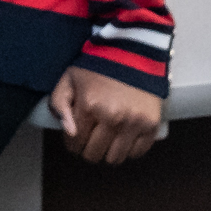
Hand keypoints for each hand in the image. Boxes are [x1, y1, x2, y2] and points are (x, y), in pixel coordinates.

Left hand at [49, 67, 164, 165]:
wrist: (134, 51)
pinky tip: (124, 137)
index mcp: (90, 105)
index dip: (72, 142)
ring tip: (108, 138)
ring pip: (115, 159)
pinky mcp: (151, 125)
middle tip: (91, 137)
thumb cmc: (98, 66)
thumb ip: (59, 104)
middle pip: (94, 155)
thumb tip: (69, 132)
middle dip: (88, 148)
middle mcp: (112, 117)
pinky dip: (129, 149)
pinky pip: (137, 153)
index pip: (75, 143)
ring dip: (108, 152)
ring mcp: (134, 123)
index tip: (76, 135)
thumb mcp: (70, 78)